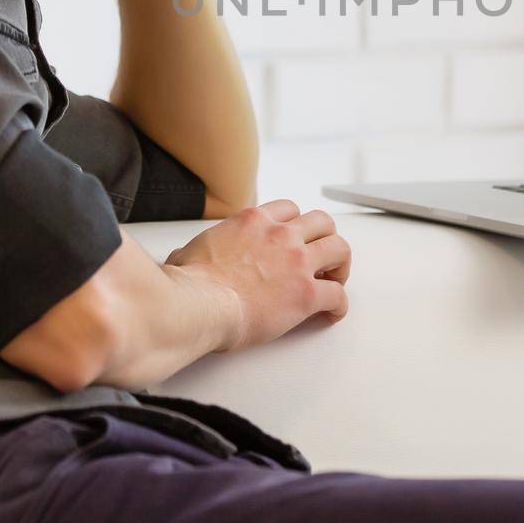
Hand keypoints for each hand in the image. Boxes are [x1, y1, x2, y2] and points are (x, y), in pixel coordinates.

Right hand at [162, 198, 351, 352]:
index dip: (296, 225)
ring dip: (340, 264)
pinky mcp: (306, 294)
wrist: (198, 305)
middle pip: (322, 222)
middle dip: (325, 238)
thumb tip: (183, 258)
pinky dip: (339, 304)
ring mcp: (297, 262)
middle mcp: (280, 235)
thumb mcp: (189, 252)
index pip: (288, 209)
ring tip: (336, 279)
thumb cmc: (190, 284)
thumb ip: (195, 250)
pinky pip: (337, 295)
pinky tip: (333, 312)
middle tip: (322, 257)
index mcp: (253, 222)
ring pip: (339, 249)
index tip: (297, 237)